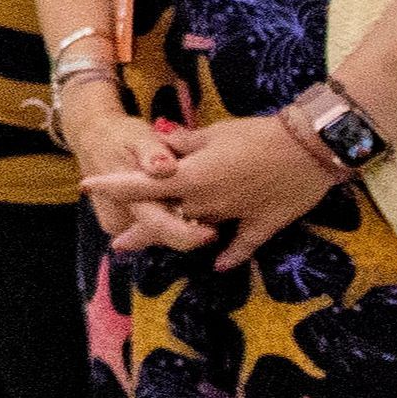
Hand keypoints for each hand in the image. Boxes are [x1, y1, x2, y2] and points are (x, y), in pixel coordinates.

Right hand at [64, 100, 203, 254]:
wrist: (92, 139)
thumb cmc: (121, 136)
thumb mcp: (139, 135)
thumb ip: (152, 152)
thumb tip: (165, 168)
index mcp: (122, 196)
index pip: (158, 226)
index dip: (187, 235)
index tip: (213, 232)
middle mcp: (117, 219)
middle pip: (162, 235)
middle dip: (188, 224)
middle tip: (208, 205)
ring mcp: (117, 226)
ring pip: (159, 234)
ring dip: (177, 220)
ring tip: (186, 195)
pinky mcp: (118, 227)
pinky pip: (151, 229)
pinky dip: (166, 217)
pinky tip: (172, 200)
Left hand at [87, 109, 339, 266]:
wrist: (309, 149)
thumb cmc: (258, 135)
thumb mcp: (215, 133)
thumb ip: (185, 143)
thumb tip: (163, 142)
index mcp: (191, 178)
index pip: (142, 184)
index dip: (113, 186)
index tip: (87, 187)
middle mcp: (206, 204)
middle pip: (165, 220)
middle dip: (140, 232)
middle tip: (119, 245)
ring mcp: (233, 218)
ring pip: (197, 234)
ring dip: (178, 240)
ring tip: (159, 250)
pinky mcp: (261, 226)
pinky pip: (241, 246)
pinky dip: (229, 256)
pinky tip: (217, 265)